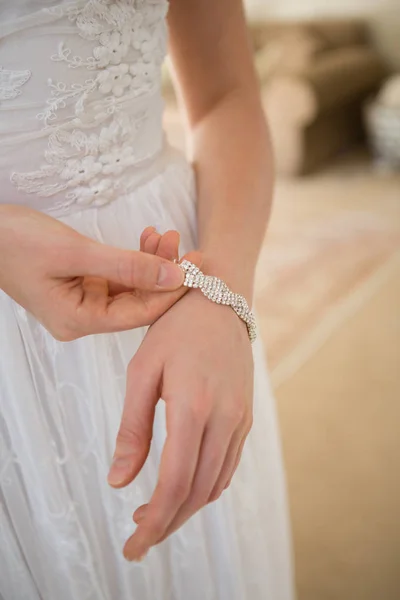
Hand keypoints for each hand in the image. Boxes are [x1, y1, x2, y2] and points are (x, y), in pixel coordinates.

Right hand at [0, 205, 198, 339]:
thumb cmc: (17, 242)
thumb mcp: (75, 252)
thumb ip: (127, 265)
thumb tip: (175, 275)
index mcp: (79, 320)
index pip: (139, 314)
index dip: (171, 292)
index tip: (198, 267)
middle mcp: (83, 317)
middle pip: (138, 301)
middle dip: (164, 272)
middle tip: (186, 245)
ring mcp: (83, 301)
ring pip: (131, 286)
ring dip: (151, 261)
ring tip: (167, 235)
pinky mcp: (83, 284)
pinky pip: (118, 276)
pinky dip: (134, 258)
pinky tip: (148, 239)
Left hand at [107, 289, 253, 559]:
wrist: (220, 300)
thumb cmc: (174, 330)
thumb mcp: (142, 371)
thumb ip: (133, 428)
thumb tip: (119, 481)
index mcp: (193, 407)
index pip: (174, 482)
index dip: (154, 521)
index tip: (133, 546)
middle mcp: (224, 419)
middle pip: (197, 491)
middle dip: (168, 523)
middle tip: (140, 540)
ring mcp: (240, 419)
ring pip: (215, 483)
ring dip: (186, 508)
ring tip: (156, 516)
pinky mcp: (246, 417)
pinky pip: (228, 465)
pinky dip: (205, 487)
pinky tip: (184, 488)